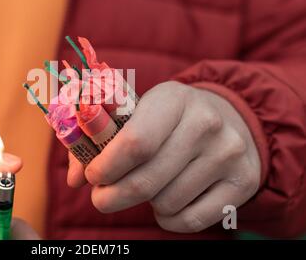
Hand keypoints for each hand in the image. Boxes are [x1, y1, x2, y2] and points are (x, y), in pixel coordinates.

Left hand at [68, 81, 260, 232]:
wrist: (230, 117)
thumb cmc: (170, 119)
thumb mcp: (139, 113)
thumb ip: (99, 141)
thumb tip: (75, 179)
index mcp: (172, 98)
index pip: (135, 142)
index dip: (107, 167)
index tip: (92, 177)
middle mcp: (206, 123)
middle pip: (147, 180)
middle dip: (113, 196)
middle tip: (101, 198)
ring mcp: (229, 153)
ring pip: (167, 202)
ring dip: (145, 204)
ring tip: (144, 189)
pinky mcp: (244, 181)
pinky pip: (192, 220)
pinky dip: (168, 220)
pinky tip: (164, 204)